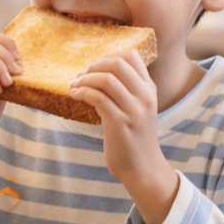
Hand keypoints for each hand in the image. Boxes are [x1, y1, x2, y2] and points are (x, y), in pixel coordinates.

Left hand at [70, 49, 177, 223]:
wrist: (143, 168)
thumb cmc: (134, 138)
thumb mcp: (138, 108)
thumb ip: (126, 90)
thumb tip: (98, 72)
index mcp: (149, 89)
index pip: (132, 56)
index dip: (108, 56)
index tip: (94, 68)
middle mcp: (144, 96)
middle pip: (118, 63)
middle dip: (93, 66)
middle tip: (81, 77)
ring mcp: (134, 110)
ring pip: (106, 79)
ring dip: (84, 80)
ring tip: (75, 87)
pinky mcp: (120, 123)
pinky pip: (98, 97)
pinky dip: (83, 92)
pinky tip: (76, 96)